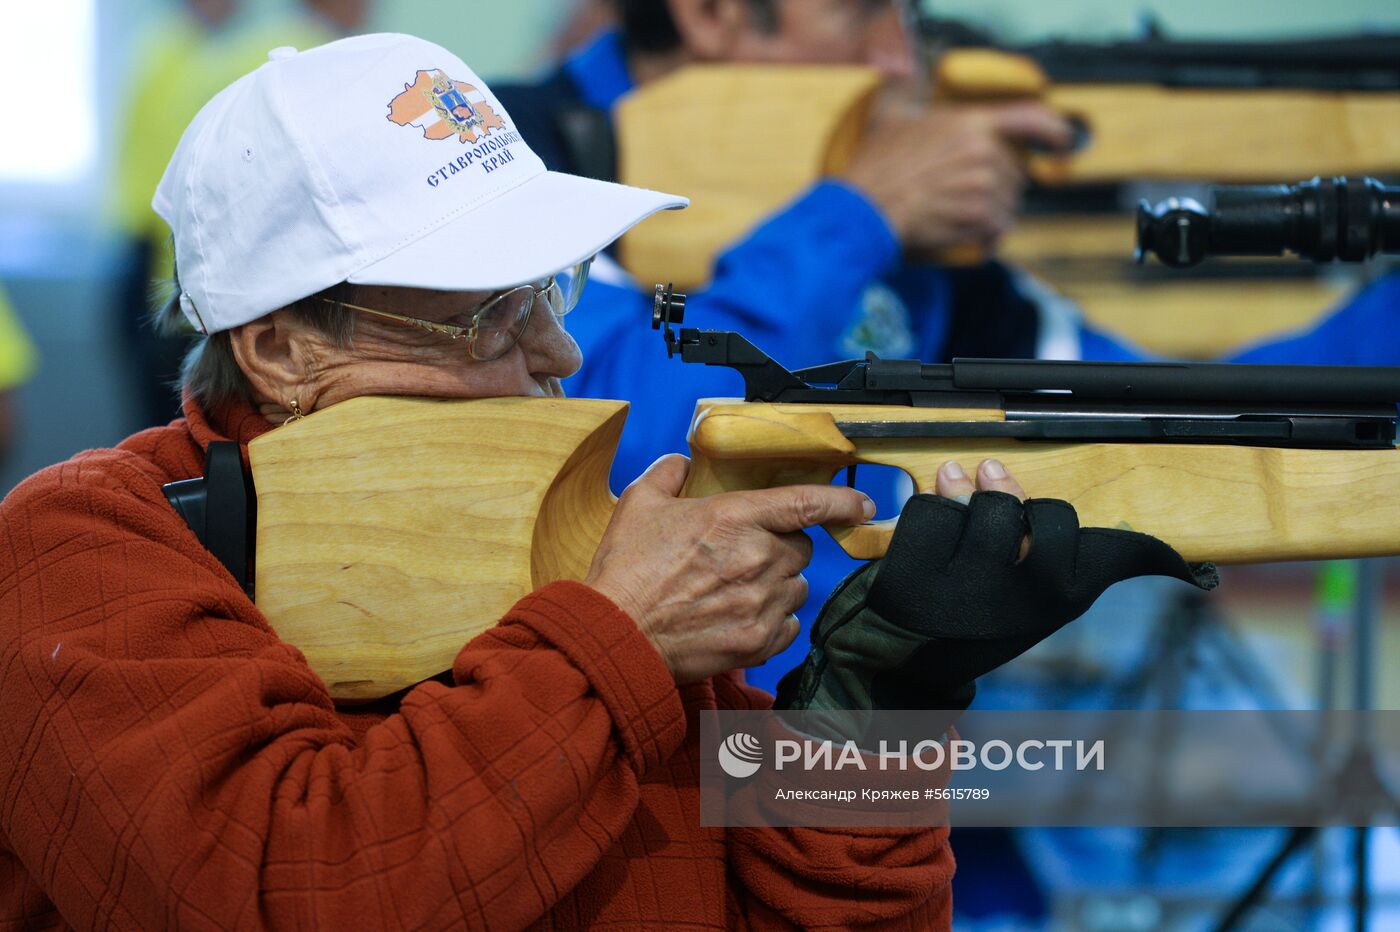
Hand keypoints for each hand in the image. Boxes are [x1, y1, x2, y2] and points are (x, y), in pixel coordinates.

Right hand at [585, 455, 873, 684]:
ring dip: (777, 585)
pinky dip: (773, 620)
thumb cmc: (625, 572)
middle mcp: (756, 558)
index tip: (863, 503)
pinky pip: (789, 625)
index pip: (805, 502)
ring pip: (796, 587)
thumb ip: (667, 475)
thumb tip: (681, 464)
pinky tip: (742, 616)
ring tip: (736, 590)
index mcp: (732, 517)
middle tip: (743, 555)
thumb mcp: (637, 505)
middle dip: (779, 548)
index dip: (841, 500)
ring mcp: (761, 602)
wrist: (615, 635)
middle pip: (800, 548)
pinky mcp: (759, 641)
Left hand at [776, 459, 1217, 712]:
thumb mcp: (1021, 596)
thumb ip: (1027, 537)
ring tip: (957, 509)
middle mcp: (1019, 595)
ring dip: (965, 498)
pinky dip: (923, 511)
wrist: (900, 668)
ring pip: (979, 502)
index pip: (1113, 549)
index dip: (1136, 546)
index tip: (1161, 554)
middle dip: (1016, 503)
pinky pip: (926, 511)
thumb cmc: (971, 624)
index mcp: (1057, 603)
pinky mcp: (913, 576)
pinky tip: (926, 530)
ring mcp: (965, 586)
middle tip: (999, 506)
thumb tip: (994, 465)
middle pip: (1039, 511)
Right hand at [841, 96, 1074, 257]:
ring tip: (961, 216)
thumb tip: (902, 70)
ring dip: (991, 213)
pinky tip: (970, 237)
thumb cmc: (875, 166)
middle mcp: (984, 152)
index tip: (1065, 140)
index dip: (1054, 128)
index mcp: (970, 123)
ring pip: (1007, 203)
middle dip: (998, 186)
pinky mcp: (980, 219)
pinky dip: (987, 237)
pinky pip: (998, 230)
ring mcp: (984, 187)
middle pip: (1015, 172)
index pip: (1030, 118)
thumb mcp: (889, 115)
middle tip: (966, 195)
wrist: (866, 208)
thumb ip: (903, 87)